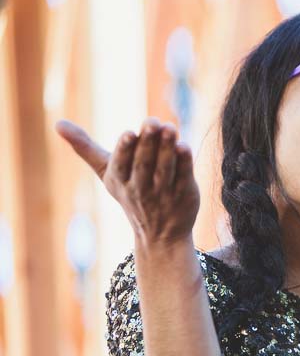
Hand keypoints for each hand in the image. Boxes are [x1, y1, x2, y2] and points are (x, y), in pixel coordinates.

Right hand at [56, 117, 198, 245]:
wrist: (159, 234)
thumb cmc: (130, 192)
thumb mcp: (106, 172)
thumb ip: (85, 148)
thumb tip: (57, 123)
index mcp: (119, 180)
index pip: (121, 164)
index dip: (125, 149)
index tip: (128, 133)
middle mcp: (140, 188)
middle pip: (144, 163)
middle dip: (148, 142)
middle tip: (153, 121)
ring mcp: (164, 193)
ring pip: (164, 169)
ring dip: (167, 148)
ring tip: (170, 128)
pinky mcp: (184, 194)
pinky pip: (184, 177)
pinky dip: (185, 163)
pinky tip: (185, 147)